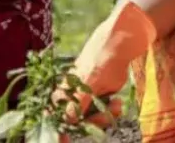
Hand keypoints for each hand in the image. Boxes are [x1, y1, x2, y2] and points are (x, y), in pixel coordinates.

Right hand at [54, 1, 156, 128]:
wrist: (119, 42)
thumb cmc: (103, 59)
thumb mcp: (92, 82)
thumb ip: (78, 102)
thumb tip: (67, 120)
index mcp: (64, 90)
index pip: (55, 117)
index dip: (59, 132)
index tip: (64, 141)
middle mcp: (70, 94)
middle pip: (75, 122)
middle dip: (93, 123)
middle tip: (108, 116)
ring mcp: (83, 95)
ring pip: (89, 118)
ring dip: (103, 116)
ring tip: (116, 105)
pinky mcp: (95, 95)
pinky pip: (99, 111)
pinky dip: (108, 111)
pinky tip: (117, 102)